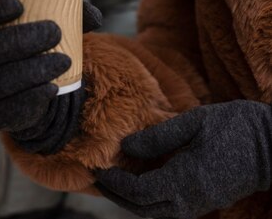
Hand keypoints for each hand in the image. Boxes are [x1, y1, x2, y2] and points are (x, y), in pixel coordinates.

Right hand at [0, 0, 100, 154]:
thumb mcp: (48, 27)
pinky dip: (31, 98)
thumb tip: (93, 15)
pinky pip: (5, 109)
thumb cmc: (36, 50)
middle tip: (55, 32)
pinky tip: (53, 87)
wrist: (35, 93)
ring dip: (31, 70)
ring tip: (64, 61)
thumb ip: (69, 15)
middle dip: (20, 40)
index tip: (19, 4)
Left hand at [95, 100, 271, 218]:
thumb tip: (126, 146)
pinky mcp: (205, 203)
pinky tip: (139, 183)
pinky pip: (168, 209)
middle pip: (142, 209)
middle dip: (117, 195)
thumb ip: (157, 136)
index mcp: (185, 180)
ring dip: (131, 200)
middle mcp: (190, 199)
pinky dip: (148, 200)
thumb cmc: (234, 127)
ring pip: (155, 212)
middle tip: (99, 179)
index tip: (100, 170)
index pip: (139, 193)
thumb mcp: (193, 122)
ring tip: (114, 181)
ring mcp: (199, 204)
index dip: (116, 184)